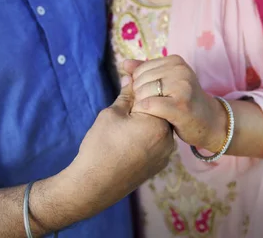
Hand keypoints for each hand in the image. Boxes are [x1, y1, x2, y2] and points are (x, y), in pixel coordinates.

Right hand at [71, 75, 174, 216]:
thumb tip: (132, 77)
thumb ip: (126, 94)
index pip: (154, 95)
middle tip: (124, 107)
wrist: (93, 185)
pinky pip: (156, 143)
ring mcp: (165, 154)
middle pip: (158, 111)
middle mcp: (168, 139)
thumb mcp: (111, 113)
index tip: (126, 88)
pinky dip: (146, 137)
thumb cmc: (100, 146)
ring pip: (158, 127)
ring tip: (125, 125)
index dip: (138, 88)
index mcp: (158, 122)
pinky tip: (129, 140)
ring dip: (145, 121)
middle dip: (144, 104)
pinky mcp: (159, 165)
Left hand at [126, 56, 228, 153]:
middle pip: (140, 81)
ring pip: (143, 92)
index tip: (148, 96)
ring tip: (152, 112)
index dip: (138, 85)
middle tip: (150, 107)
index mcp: (176, 61)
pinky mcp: (179, 105)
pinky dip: (144, 113)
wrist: (211, 122)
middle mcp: (180, 70)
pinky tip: (152, 117)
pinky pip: (148, 105)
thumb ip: (146, 71)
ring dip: (141, 105)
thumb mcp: (168, 82)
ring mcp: (181, 87)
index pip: (141, 69)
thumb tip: (124, 63)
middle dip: (139, 96)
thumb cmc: (185, 101)